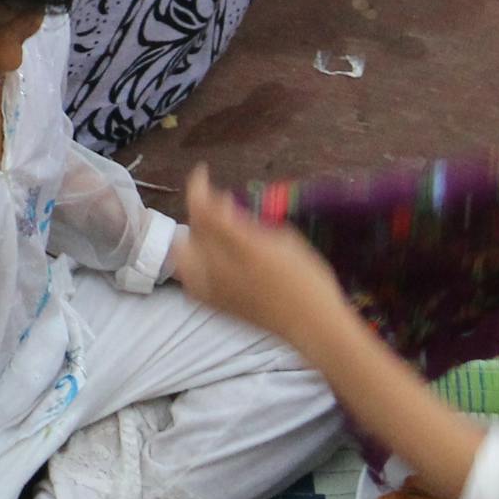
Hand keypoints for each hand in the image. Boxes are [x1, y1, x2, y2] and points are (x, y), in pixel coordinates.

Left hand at [175, 169, 354, 343]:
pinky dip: (191, 263)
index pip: (205, 210)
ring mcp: (215, 290)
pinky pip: (188, 279)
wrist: (315, 327)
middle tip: (220, 210)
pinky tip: (207, 260)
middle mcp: (223, 268)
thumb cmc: (310, 280)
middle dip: (201, 212)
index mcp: (244, 247)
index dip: (197, 187)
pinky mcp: (214, 306)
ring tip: (214, 234)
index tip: (202, 171)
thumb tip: (223, 205)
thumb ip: (249, 223)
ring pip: (183, 253)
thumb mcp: (286, 241)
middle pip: (192, 229)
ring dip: (193, 237)